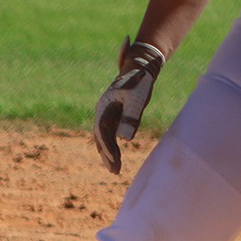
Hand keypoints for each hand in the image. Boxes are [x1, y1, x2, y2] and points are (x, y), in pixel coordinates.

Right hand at [93, 39, 164, 173]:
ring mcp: (106, 112)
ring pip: (102, 136)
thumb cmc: (140, 82)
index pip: (103, 131)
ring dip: (107, 153)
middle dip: (106, 154)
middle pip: (100, 136)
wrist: (140, 68)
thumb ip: (131, 119)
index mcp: (105, 105)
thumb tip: (124, 140)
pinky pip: (108, 134)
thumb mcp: (138, 100)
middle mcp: (102, 110)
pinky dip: (110, 146)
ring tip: (114, 170)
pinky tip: (115, 157)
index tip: (115, 161)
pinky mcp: (113, 114)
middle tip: (114, 171)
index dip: (108, 147)